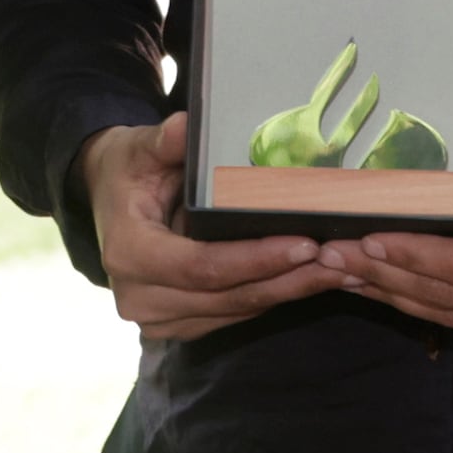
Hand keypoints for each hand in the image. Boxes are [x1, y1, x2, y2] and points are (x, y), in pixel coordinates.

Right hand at [81, 114, 354, 346]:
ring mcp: (158, 318)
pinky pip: (234, 315)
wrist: (108, 198)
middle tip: (344, 260)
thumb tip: (184, 128)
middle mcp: (140, 297)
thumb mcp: (140, 148)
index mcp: (129, 253)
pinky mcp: (179, 324)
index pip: (202, 266)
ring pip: (237, 311)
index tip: (305, 244)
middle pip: (228, 296)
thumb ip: (165, 142)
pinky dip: (273, 297)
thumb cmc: (129, 170)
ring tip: (342, 270)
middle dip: (289, 280)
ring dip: (291, 292)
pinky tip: (312, 279)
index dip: (256, 259)